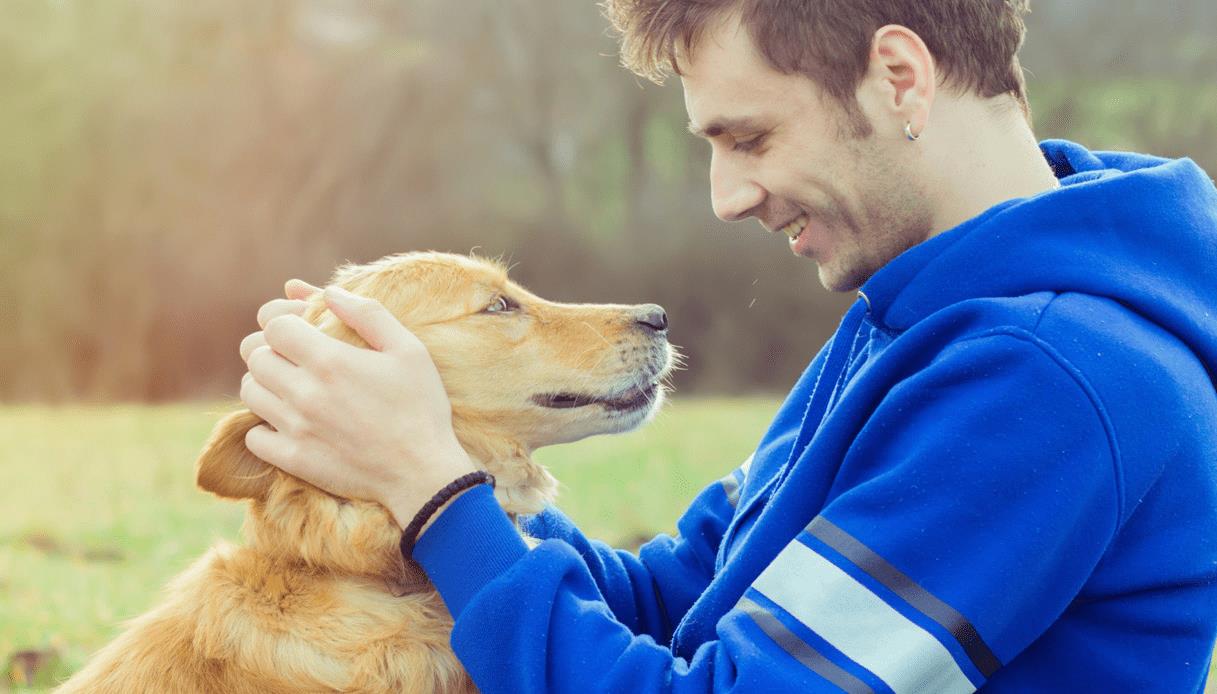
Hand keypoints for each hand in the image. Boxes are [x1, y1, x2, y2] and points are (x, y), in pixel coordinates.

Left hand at [239, 279, 476, 528]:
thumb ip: (368, 314)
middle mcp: (304, 392)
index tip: (303, 331)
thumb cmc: (420, 407)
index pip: (273, 326)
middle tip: (294, 357)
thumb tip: (329, 292)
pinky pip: (254, 436)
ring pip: (248, 392)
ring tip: (289, 387)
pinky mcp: (293, 459)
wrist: (422, 472)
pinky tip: (288, 423)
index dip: (285, 323)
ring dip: (264, 384)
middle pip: (254, 356)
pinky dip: (263, 427)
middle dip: (270, 349)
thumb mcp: (408, 350)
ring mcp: (295, 428)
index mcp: (330, 360)